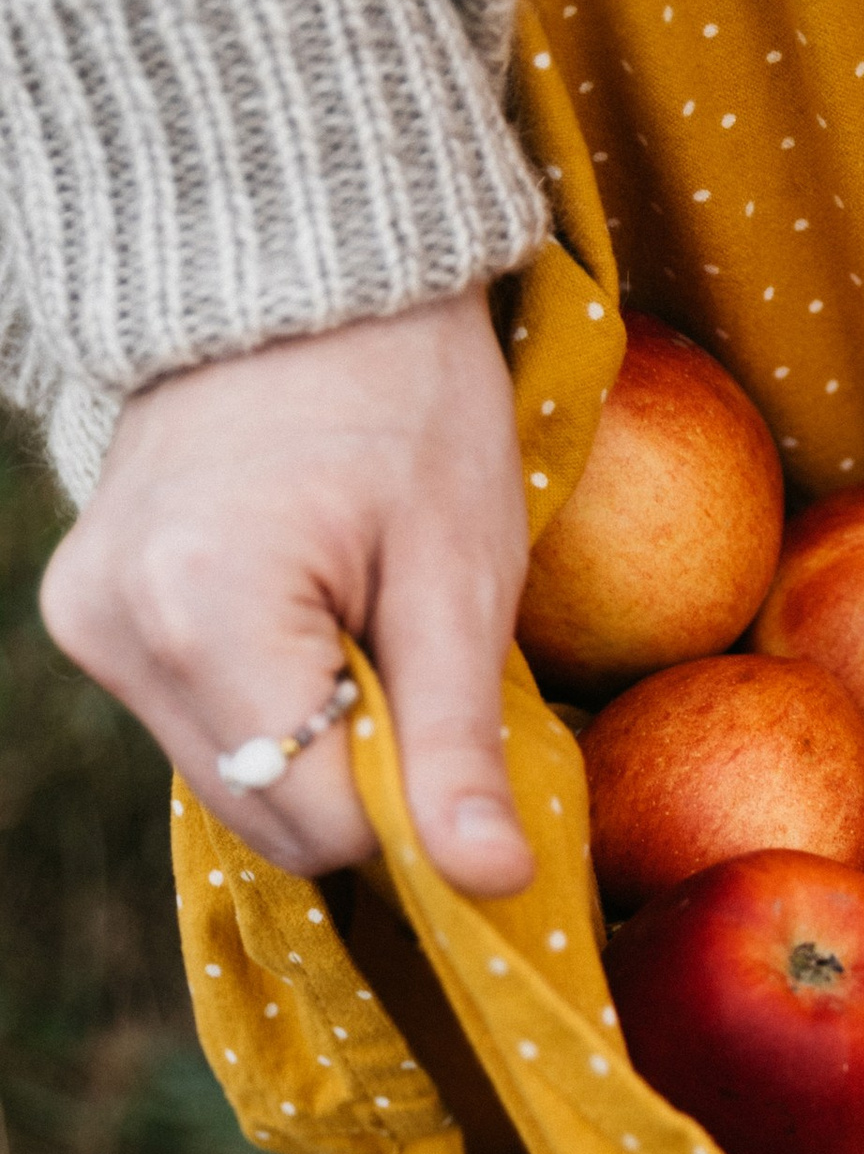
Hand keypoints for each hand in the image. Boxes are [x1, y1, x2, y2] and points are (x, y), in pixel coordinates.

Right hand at [41, 293, 536, 896]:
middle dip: (359, 770)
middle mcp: (111, 631)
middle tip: (409, 645)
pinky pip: (201, 720)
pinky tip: (306, 608)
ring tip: (355, 607)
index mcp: (199, 614)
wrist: (303, 268)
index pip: (319, 822)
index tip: (452, 704)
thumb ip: (459, 743)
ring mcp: (85, 620)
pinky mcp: (88, 611)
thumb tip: (489, 885)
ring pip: (233, 775)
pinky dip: (271, 699)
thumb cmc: (406, 399)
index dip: (411, 799)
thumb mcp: (459, 571)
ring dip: (317, 734)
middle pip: (264, 812)